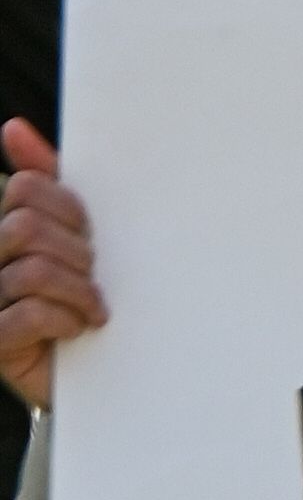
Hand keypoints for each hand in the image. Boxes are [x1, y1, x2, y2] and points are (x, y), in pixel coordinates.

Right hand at [0, 123, 100, 412]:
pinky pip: (27, 314)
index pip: (26, 188)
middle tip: (94, 276)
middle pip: (24, 225)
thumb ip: (50, 185)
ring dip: (78, 291)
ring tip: (91, 309)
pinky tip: (73, 330)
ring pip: (31, 270)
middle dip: (75, 251)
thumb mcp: (77, 237)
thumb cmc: (86, 295)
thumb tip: (11, 128)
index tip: (90, 235)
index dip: (68, 208)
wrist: (97, 372)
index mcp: (7, 231)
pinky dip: (63, 320)